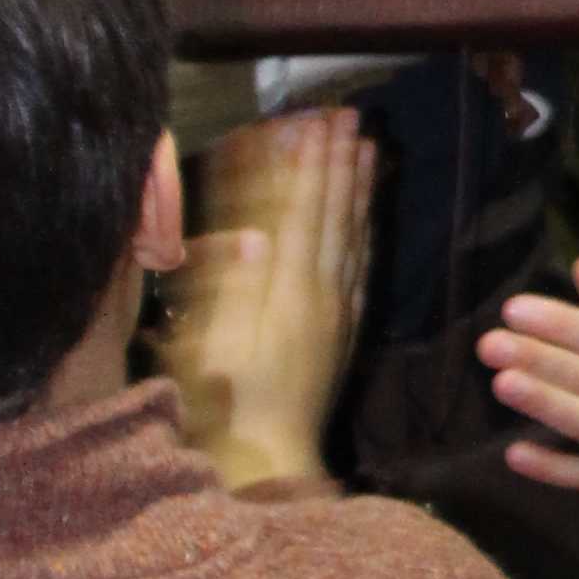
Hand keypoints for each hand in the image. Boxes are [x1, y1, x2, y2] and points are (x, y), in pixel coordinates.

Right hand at [160, 110, 374, 492]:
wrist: (265, 462)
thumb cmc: (219, 405)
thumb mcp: (210, 345)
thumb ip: (234, 290)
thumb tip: (259, 238)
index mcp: (285, 292)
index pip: (300, 213)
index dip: (307, 166)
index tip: (313, 121)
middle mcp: (319, 295)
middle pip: (331, 216)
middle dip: (337, 164)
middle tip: (348, 116)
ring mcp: (336, 314)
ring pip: (352, 237)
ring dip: (358, 190)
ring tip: (368, 148)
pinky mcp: (342, 334)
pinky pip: (361, 269)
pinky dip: (366, 233)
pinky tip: (368, 216)